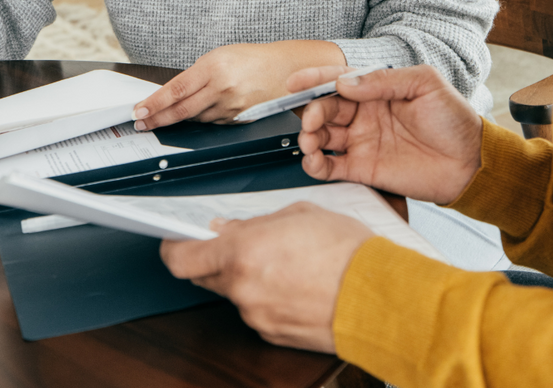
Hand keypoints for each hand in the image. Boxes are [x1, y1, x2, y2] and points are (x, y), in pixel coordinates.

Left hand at [133, 40, 344, 129]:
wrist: (290, 68)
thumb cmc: (255, 58)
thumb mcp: (222, 56)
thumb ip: (199, 74)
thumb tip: (175, 92)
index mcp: (214, 67)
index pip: (175, 90)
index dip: (154, 104)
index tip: (139, 111)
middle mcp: (222, 88)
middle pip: (182, 110)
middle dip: (158, 118)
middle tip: (141, 123)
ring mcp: (232, 106)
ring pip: (196, 118)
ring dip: (179, 120)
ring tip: (162, 120)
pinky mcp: (240, 119)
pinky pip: (214, 122)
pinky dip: (203, 119)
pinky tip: (198, 115)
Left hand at [160, 203, 371, 351]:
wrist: (380, 298)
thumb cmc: (347, 252)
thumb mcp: (299, 216)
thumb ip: (256, 223)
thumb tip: (230, 229)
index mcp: (241, 251)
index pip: (180, 257)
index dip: (172, 247)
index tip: (174, 240)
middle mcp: (241, 287)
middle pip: (203, 276)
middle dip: (213, 260)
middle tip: (235, 245)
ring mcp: (256, 315)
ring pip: (234, 293)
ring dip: (246, 278)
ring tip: (281, 262)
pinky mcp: (272, 335)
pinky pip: (257, 311)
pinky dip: (266, 297)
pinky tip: (293, 283)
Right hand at [297, 64, 482, 204]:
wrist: (471, 162)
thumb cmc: (454, 120)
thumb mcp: (425, 84)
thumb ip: (384, 80)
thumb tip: (346, 82)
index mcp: (378, 91)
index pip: (339, 81)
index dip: (315, 80)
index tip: (295, 82)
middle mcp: (365, 115)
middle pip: (325, 109)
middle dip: (311, 111)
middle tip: (310, 119)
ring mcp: (363, 142)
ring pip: (323, 136)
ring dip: (309, 136)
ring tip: (310, 139)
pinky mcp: (364, 169)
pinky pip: (331, 166)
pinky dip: (315, 164)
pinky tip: (313, 160)